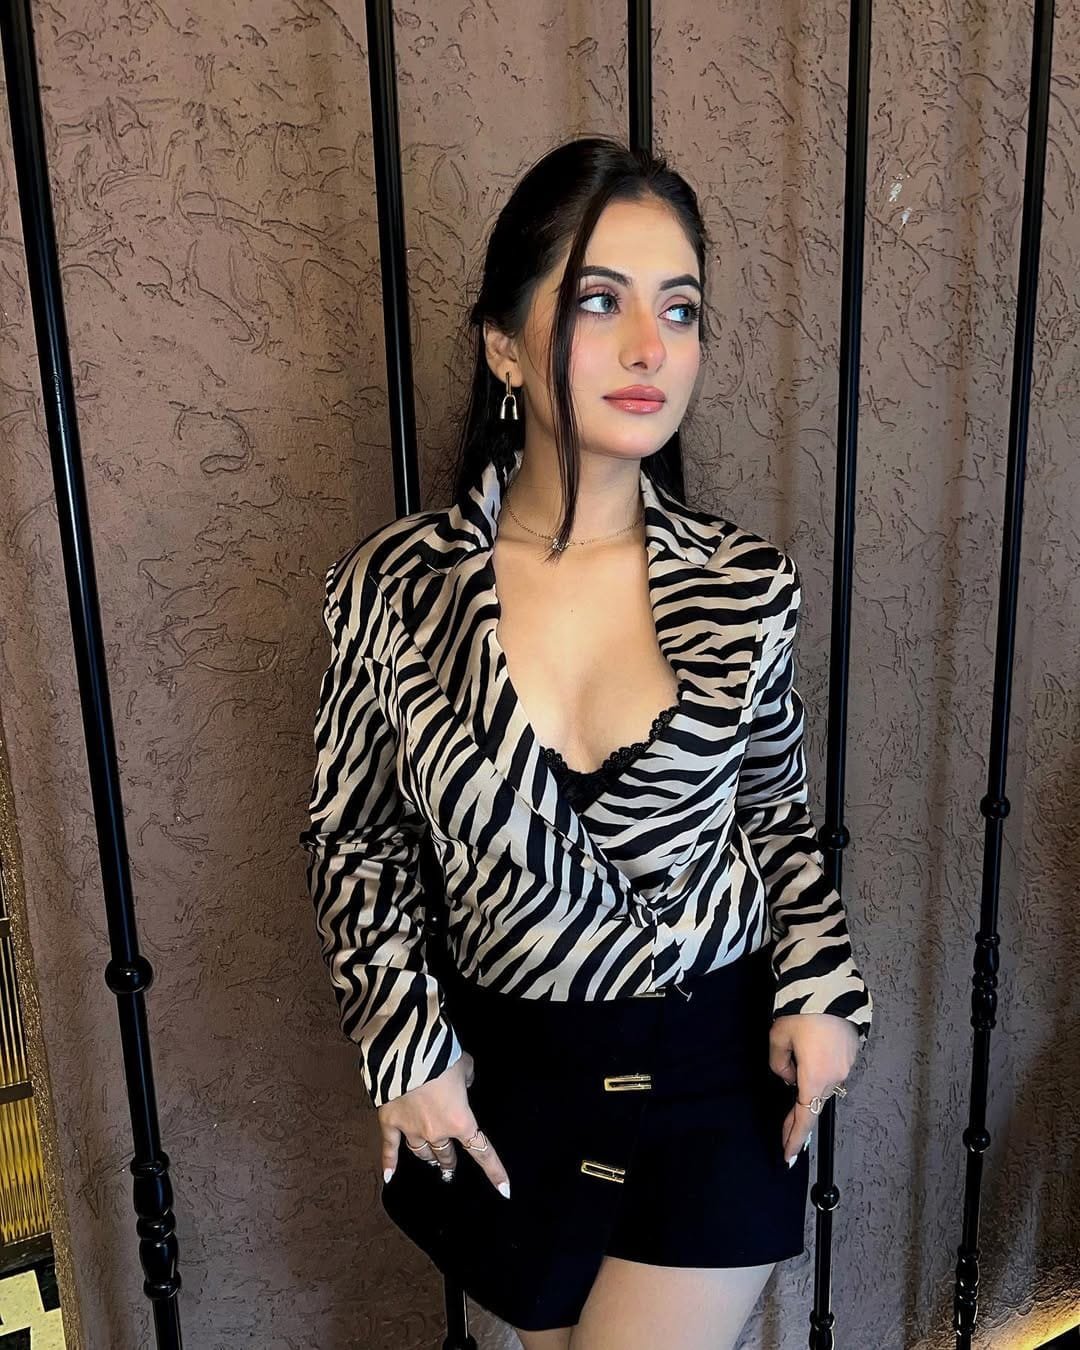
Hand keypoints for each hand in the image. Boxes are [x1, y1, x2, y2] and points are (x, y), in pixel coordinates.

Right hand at [376, 1049, 512, 1197]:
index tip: (504, 1189)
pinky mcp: (391, 1122)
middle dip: (449, 1160)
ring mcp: (412, 1129)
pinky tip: (390, 1176)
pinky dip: (389, 1162)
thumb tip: (462, 1083)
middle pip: (445, 1154)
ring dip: (427, 1157)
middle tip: (450, 1165)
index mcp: (461, 1121)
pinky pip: (390, 1147)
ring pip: (421, 1151)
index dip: (494, 1171)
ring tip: (430, 1161)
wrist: (408, 1053)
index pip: (482, 1151)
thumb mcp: (465, 1065)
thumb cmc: (442, 1059)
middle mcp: (437, 1132)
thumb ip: (467, 1079)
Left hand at [769, 1013, 859, 1164]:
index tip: (787, 1156)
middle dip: (798, 1117)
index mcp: (816, 1077)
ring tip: (793, 1076)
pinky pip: (832, 1070)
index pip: (805, 1117)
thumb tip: (790, 1076)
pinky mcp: (852, 1053)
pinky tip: (809, 1057)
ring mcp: (847, 1065)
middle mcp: (836, 1076)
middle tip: (784, 1136)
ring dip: (808, 1086)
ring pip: (823, 1084)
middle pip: (814, 1102)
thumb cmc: (801, 1012)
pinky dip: (819, 1072)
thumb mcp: (778, 1037)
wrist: (830, 986)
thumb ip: (779, 1063)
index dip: (794, 1138)